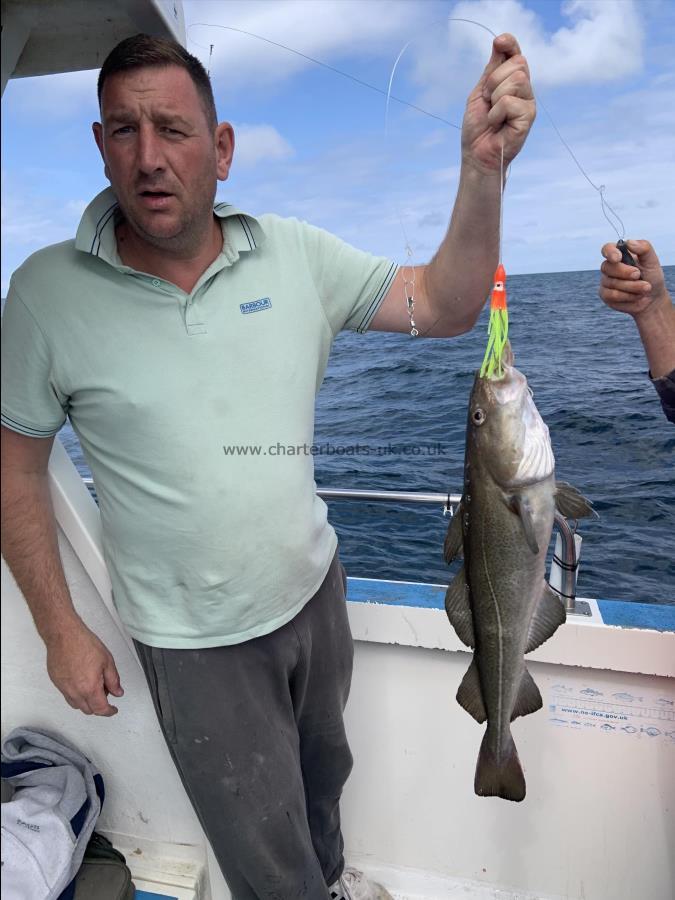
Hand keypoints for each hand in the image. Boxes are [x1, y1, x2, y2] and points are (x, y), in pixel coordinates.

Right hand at [46, 622, 123, 715]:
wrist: (64, 635)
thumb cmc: (84, 644)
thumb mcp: (107, 661)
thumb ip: (113, 680)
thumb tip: (117, 692)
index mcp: (90, 688)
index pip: (100, 709)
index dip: (109, 711)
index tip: (113, 709)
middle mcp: (75, 692)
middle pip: (88, 710)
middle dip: (99, 706)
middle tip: (106, 693)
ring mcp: (64, 688)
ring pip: (77, 704)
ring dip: (87, 702)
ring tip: (94, 686)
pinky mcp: (56, 683)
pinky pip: (67, 696)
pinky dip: (76, 695)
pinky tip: (82, 682)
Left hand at [462, 33, 535, 175]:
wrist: (477, 154)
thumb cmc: (478, 127)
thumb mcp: (479, 93)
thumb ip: (491, 69)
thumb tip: (499, 41)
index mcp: (511, 81)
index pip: (516, 54)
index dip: (510, 44)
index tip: (499, 42)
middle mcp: (524, 89)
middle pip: (518, 63)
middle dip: (494, 80)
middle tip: (488, 101)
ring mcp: (528, 102)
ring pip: (517, 79)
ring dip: (496, 97)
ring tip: (493, 114)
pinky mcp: (529, 117)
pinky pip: (510, 101)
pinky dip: (497, 113)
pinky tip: (498, 125)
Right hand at [599, 239, 668, 318]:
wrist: (652, 298)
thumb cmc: (651, 277)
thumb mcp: (652, 261)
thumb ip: (644, 248)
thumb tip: (629, 242)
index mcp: (619, 255)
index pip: (607, 249)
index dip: (610, 252)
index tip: (618, 258)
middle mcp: (609, 267)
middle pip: (607, 267)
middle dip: (625, 272)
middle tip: (639, 275)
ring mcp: (605, 281)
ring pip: (612, 283)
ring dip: (632, 286)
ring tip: (646, 288)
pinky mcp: (605, 295)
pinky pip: (612, 295)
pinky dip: (628, 296)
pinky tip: (636, 296)